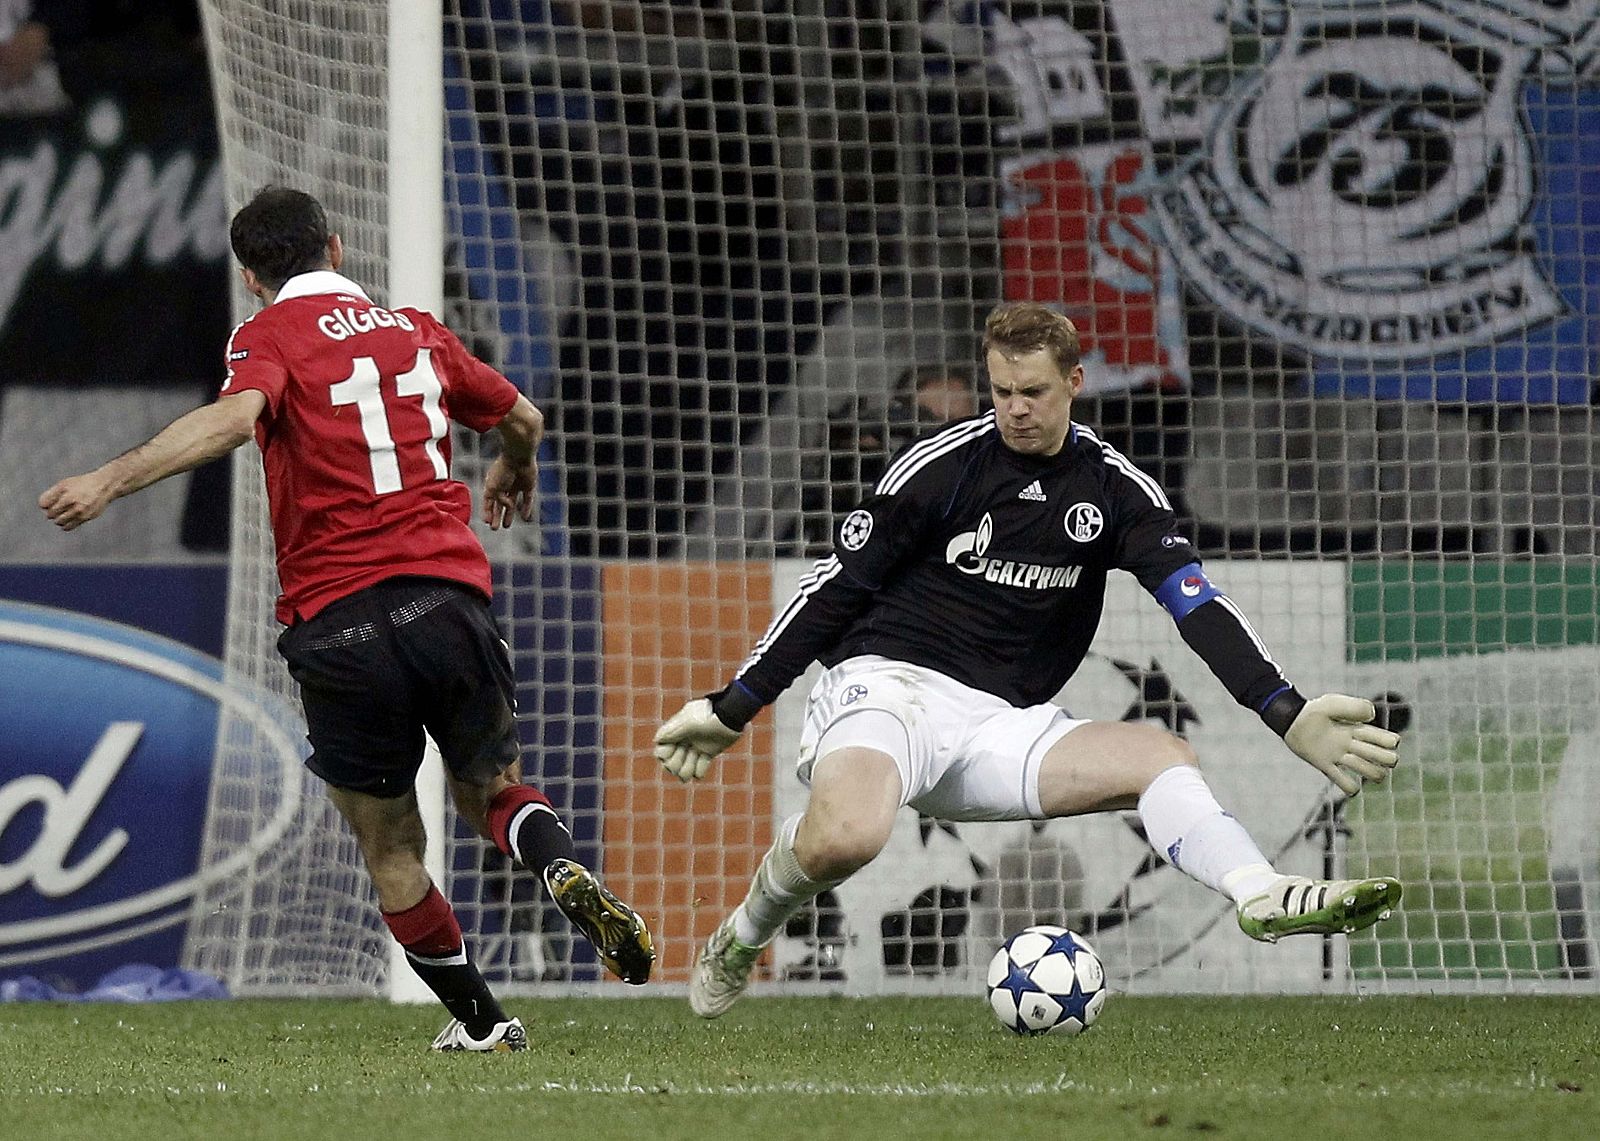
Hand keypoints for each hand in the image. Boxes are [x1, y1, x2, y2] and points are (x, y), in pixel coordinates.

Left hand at [39, 471, 116, 530]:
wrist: (103, 487)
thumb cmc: (83, 484)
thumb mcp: (65, 484)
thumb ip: (51, 494)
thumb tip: (43, 507)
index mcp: (64, 491)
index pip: (43, 504)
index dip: (45, 504)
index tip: (50, 503)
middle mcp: (71, 501)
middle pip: (50, 514)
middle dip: (52, 512)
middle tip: (59, 508)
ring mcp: (79, 510)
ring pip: (59, 522)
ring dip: (59, 519)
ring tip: (64, 514)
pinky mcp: (85, 517)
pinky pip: (69, 527)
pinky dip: (66, 525)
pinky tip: (69, 520)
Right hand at [480, 455, 536, 529]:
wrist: (518, 456)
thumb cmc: (503, 469)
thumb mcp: (494, 488)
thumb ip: (498, 499)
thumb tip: (508, 506)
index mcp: (492, 483)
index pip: (488, 500)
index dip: (487, 511)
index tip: (486, 522)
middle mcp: (504, 485)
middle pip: (499, 504)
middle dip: (496, 516)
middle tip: (494, 528)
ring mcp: (516, 485)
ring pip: (512, 503)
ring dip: (509, 514)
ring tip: (506, 526)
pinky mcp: (529, 485)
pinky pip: (527, 499)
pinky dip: (526, 508)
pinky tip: (525, 518)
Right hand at [654, 697, 741, 781]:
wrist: (731, 715)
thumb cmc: (709, 716)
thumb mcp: (689, 722)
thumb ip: (672, 731)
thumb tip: (656, 740)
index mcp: (676, 733)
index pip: (661, 750)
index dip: (663, 755)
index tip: (672, 750)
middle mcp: (684, 741)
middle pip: (671, 763)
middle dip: (676, 765)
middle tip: (687, 755)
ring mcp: (696, 748)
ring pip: (684, 769)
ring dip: (687, 770)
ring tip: (694, 766)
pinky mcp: (708, 753)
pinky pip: (699, 770)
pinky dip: (700, 771)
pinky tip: (703, 764)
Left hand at [1284, 694, 1399, 795]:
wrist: (1291, 720)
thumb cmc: (1314, 710)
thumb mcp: (1333, 703)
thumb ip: (1354, 707)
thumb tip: (1373, 717)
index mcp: (1358, 729)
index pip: (1386, 740)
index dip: (1390, 742)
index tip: (1385, 740)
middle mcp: (1353, 745)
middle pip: (1382, 758)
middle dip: (1386, 760)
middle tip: (1373, 755)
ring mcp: (1340, 756)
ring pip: (1368, 771)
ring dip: (1372, 773)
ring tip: (1363, 769)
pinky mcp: (1325, 765)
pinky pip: (1343, 782)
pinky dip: (1350, 787)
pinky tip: (1350, 786)